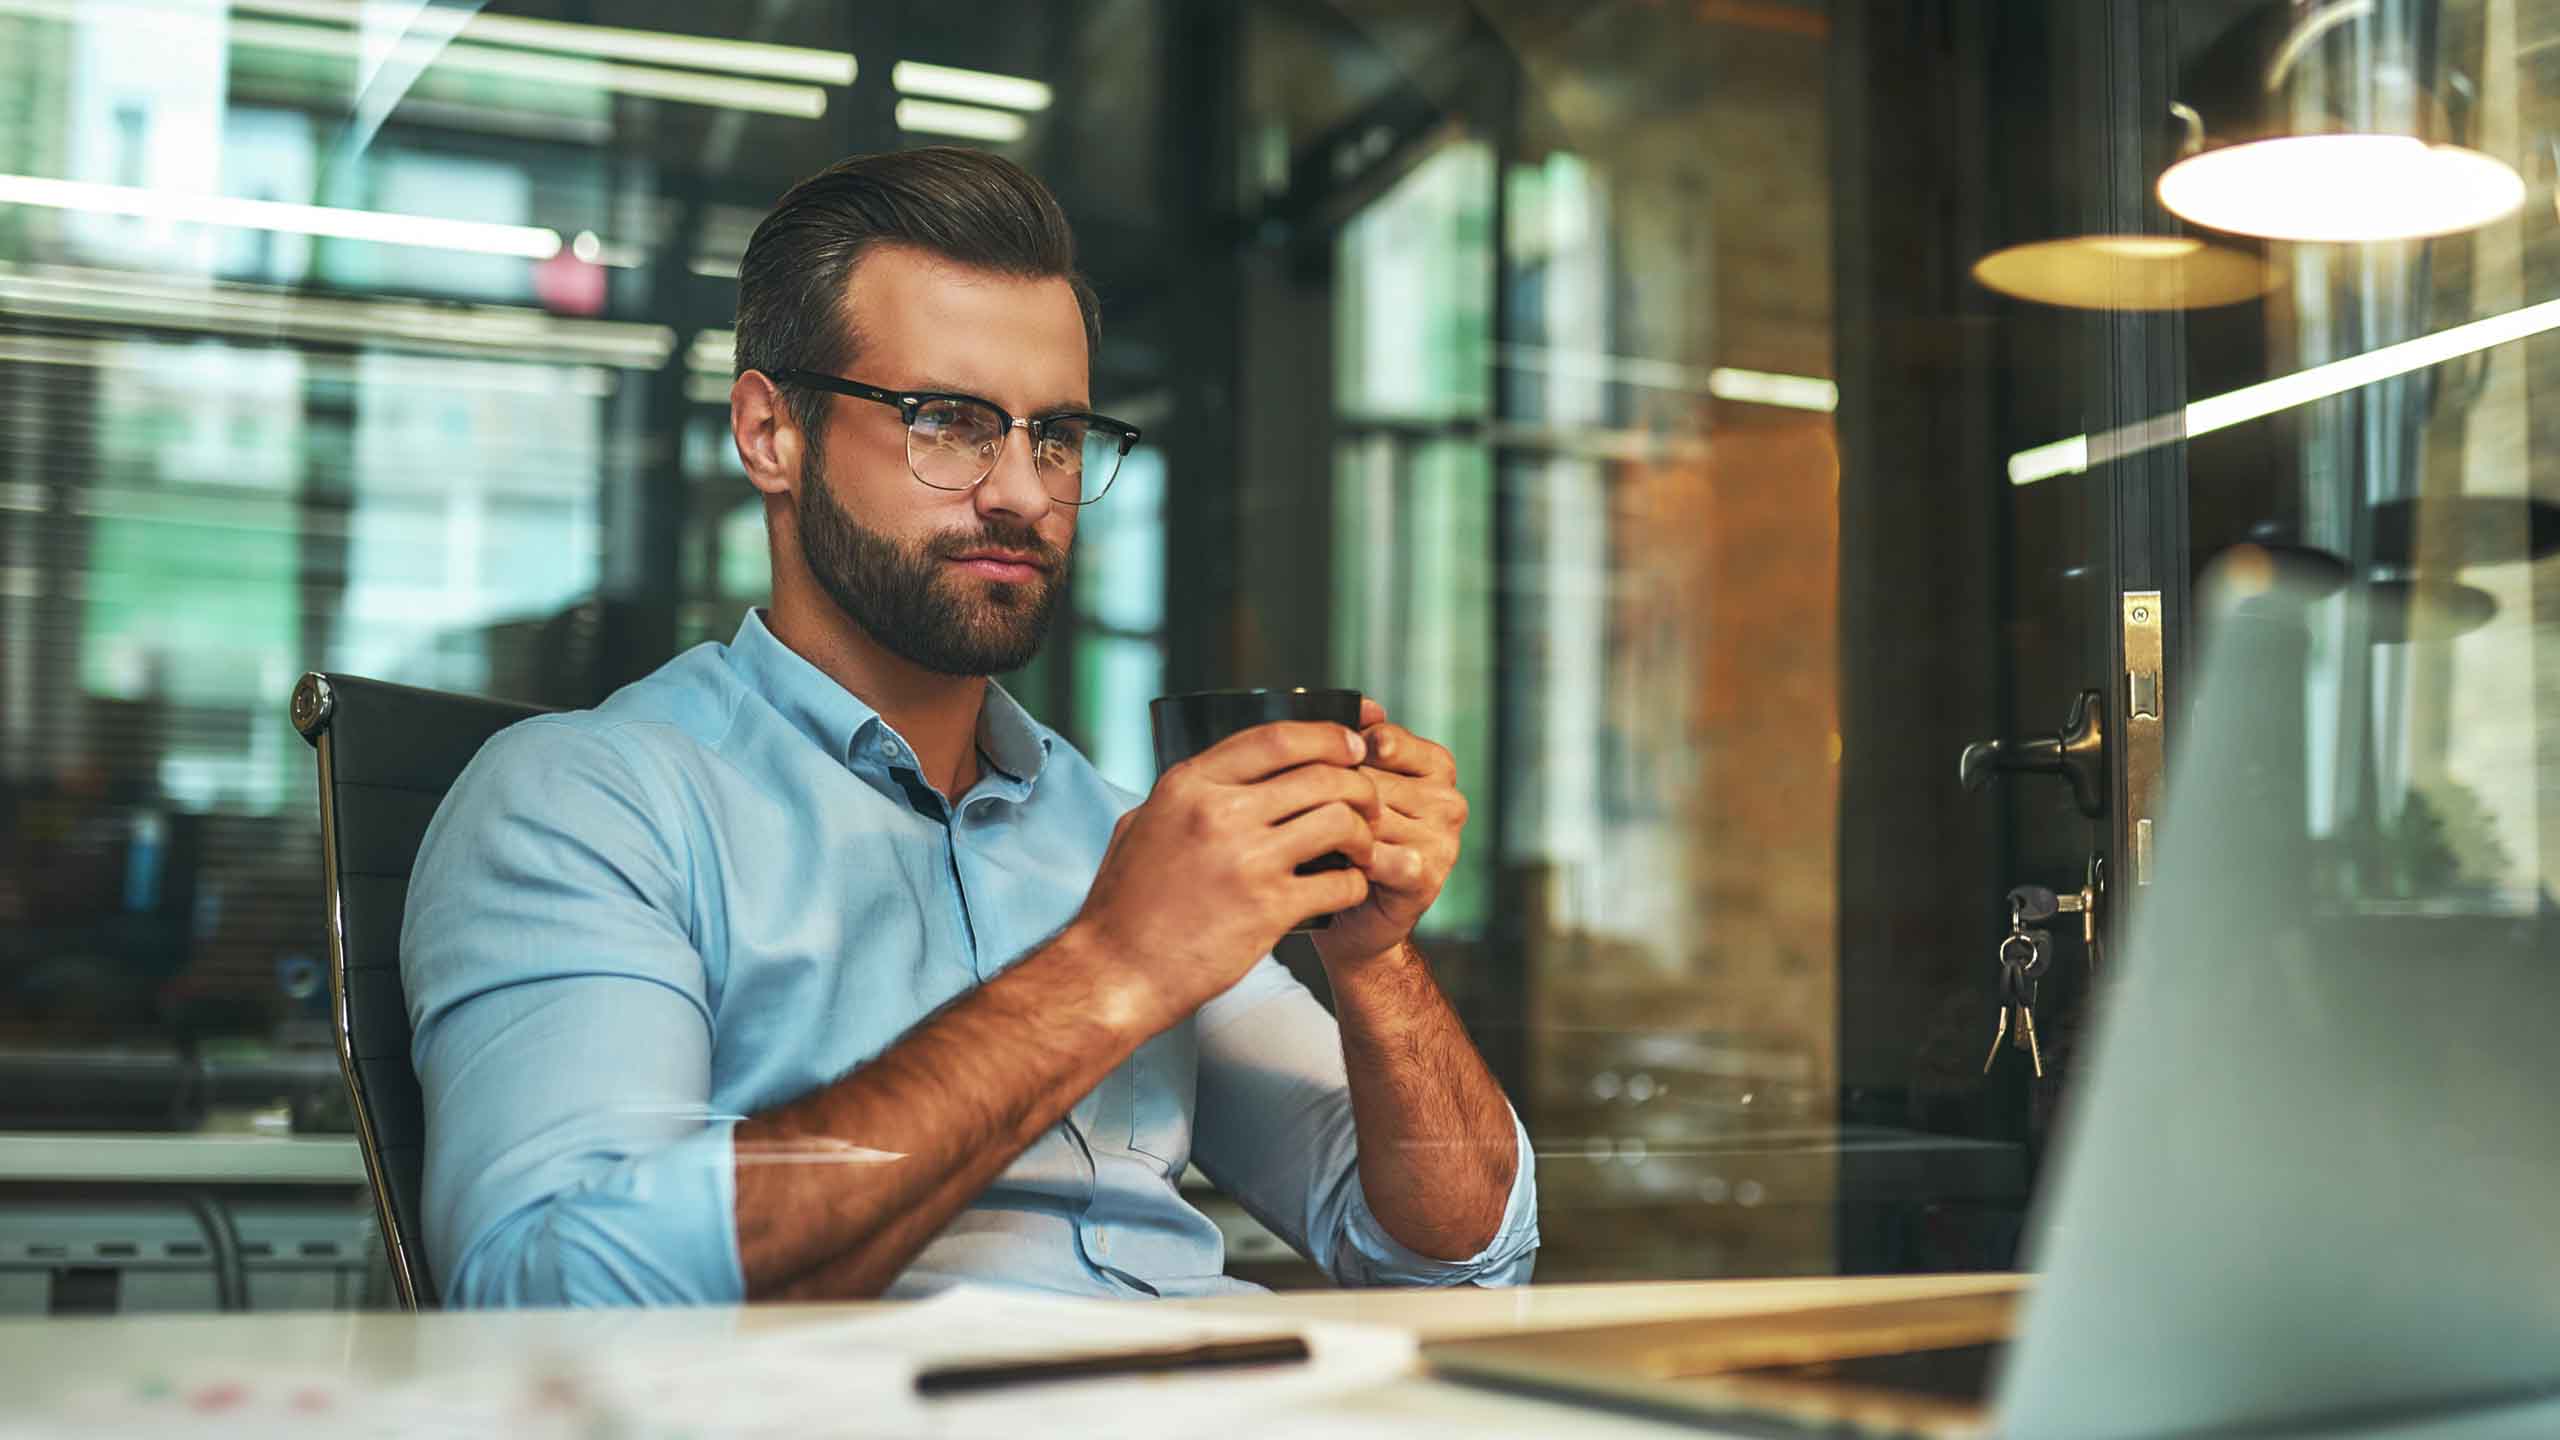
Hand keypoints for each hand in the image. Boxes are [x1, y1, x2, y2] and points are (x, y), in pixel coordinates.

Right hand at [1070, 721, 1379, 1030]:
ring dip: (1363, 833)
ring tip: (1359, 849)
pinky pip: (1339, 883)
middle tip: (1366, 803)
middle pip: (1321, 775)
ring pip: (1340, 821)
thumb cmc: (1123, 905)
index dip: (1327, 736)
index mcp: (1189, 786)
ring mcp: (1247, 861)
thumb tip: (1217, 776)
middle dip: (1358, 786)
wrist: (1115, 973)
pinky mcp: (1268, 909)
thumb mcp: (1141, 826)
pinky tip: (1346, 889)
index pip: (1276, 737)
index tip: (1351, 745)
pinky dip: (1354, 884)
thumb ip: (1183, 796)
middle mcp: (1220, 813)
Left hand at [1310, 699, 1467, 969]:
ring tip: (1309, 839)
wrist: (1354, 919)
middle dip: (1331, 797)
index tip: (1314, 774)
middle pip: (1373, 780)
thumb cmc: (1346, 843)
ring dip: (1333, 829)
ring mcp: (1444, 840)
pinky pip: (1379, 856)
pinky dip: (1347, 860)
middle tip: (1298, 814)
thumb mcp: (1352, 786)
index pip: (1386, 739)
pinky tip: (1329, 865)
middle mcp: (1448, 801)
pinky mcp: (1428, 877)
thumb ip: (1357, 745)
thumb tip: (1364, 705)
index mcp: (1436, 767)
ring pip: (1371, 817)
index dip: (1341, 757)